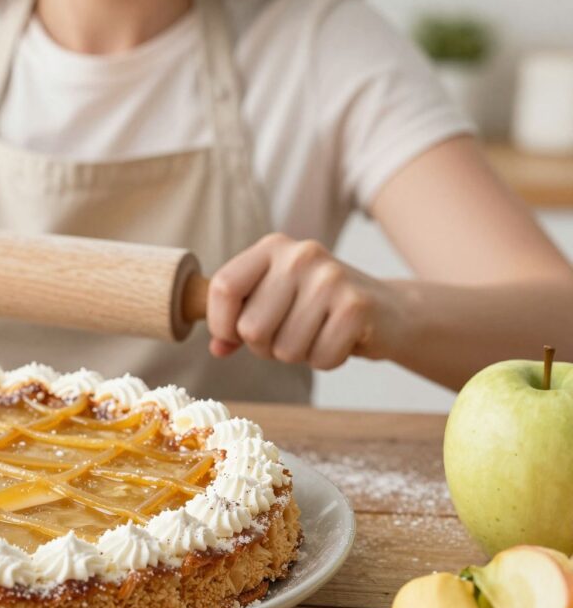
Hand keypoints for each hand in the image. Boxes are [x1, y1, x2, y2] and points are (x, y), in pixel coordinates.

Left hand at [206, 234, 396, 369]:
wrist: (389, 309)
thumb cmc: (319, 308)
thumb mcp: (274, 302)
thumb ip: (237, 322)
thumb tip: (217, 347)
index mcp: (272, 247)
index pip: (223, 288)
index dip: (221, 323)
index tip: (233, 336)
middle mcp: (300, 255)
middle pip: (251, 328)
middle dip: (265, 347)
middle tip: (289, 335)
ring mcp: (330, 278)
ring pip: (284, 349)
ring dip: (298, 355)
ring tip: (316, 334)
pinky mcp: (356, 306)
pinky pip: (319, 358)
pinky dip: (326, 360)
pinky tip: (340, 340)